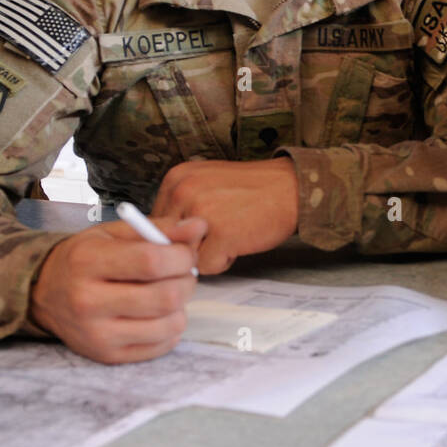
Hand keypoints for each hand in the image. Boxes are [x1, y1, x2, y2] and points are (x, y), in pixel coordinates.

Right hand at [30, 217, 206, 363]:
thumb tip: (199, 226)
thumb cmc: (87, 258)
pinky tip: (157, 313)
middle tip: (182, 273)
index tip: (184, 254)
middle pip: (166, 296)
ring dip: (182, 305)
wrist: (44, 293)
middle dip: (187, 281)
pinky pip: (163, 345)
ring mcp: (97, 334)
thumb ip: (159, 228)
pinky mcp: (108, 356)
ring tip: (168, 292)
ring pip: (170, 324)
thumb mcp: (115, 233)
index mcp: (87, 262)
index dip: (182, 256)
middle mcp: (87, 302)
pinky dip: (171, 327)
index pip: (153, 262)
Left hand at [151, 158, 299, 274]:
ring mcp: (201, 213)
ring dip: (207, 253)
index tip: (201, 226)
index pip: (153, 224)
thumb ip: (180, 207)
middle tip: (219, 228)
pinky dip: (224, 260)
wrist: (292, 187)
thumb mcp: (206, 185)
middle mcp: (183, 192)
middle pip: (166, 242)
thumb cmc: (253, 190)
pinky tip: (240, 240)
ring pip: (185, 257)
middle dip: (191, 245)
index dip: (177, 234)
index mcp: (176, 179)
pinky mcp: (222, 234)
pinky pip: (207, 267)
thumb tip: (156, 243)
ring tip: (230, 233)